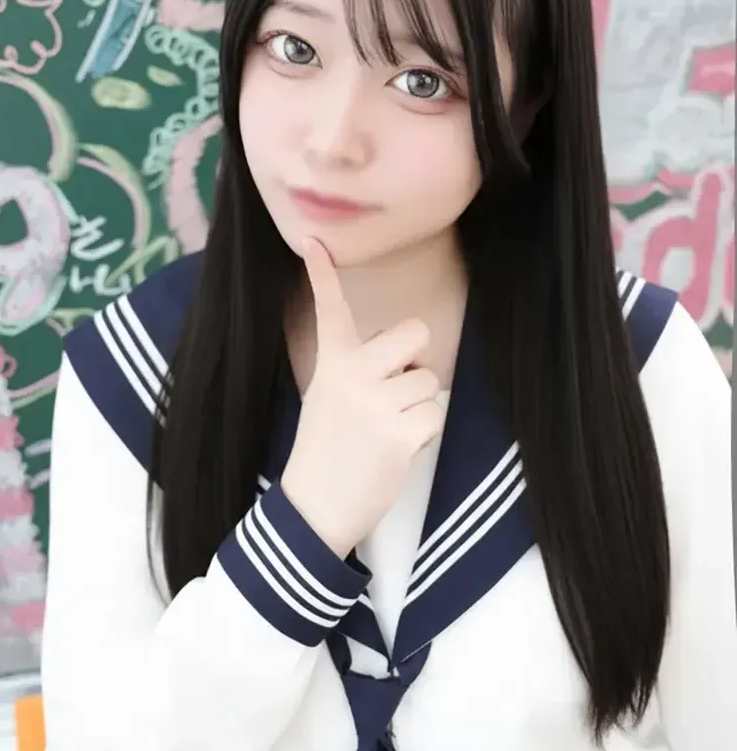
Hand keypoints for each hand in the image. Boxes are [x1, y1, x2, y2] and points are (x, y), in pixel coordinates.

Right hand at [280, 238, 445, 558]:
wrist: (315, 509)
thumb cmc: (326, 450)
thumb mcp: (327, 397)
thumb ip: (357, 369)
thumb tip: (405, 356)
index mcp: (332, 365)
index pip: (330, 311)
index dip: (322, 275)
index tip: (316, 242)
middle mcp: (353, 376)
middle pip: (415, 334)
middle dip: (416, 360)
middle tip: (394, 390)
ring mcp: (376, 404)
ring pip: (429, 380)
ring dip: (418, 405)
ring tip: (388, 430)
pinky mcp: (399, 434)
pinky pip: (435, 414)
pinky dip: (424, 432)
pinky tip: (397, 448)